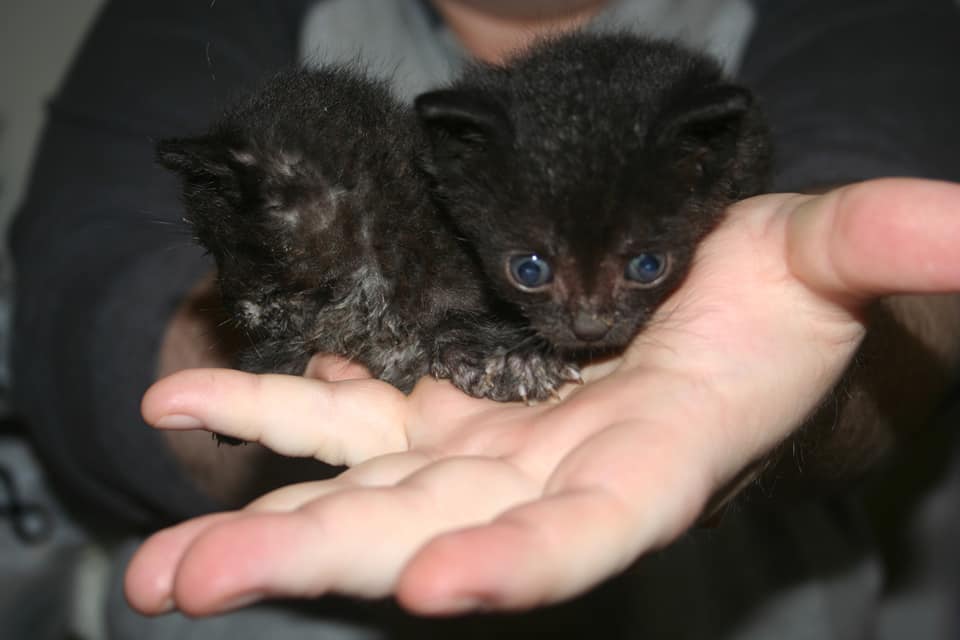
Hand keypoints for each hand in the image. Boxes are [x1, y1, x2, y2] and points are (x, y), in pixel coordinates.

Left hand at [125, 178, 959, 616]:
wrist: (720, 311)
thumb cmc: (783, 296)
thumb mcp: (826, 258)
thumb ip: (878, 245)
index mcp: (657, 456)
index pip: (589, 527)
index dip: (523, 562)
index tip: (432, 591)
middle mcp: (562, 474)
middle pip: (435, 532)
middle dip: (322, 557)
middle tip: (189, 581)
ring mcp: (496, 449)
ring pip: (375, 491)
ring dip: (273, 507)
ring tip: (165, 535)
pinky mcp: (458, 414)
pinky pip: (360, 421)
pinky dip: (286, 412)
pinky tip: (206, 396)